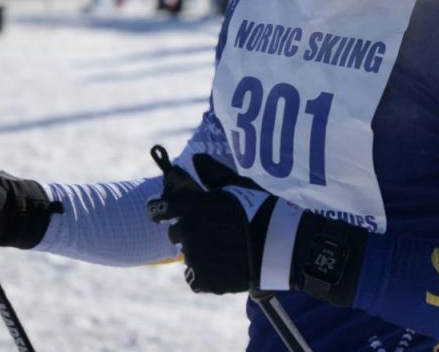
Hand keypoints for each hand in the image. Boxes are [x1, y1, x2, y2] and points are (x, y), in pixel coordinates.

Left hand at [147, 153, 368, 305]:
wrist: (281, 246)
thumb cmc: (261, 210)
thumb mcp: (239, 186)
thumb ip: (214, 173)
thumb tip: (196, 158)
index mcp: (190, 207)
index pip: (158, 209)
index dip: (162, 210)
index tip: (167, 213)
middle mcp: (186, 231)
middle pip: (176, 233)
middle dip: (189, 231)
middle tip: (215, 231)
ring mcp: (193, 258)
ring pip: (188, 255)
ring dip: (201, 252)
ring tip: (227, 249)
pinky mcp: (202, 280)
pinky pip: (196, 277)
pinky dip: (207, 273)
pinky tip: (226, 265)